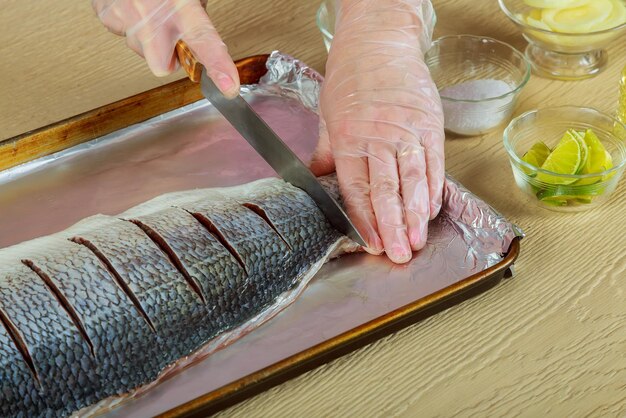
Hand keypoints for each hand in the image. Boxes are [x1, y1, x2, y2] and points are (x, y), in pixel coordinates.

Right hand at [92, 0, 239, 96]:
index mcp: (181, 6)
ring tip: (149, 11)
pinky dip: (129, 24)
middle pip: (162, 67)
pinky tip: (133, 7)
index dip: (218, 66)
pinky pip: (122, 34)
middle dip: (167, 58)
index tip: (228, 86)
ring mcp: (126, 16)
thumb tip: (200, 36)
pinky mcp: (107, 16)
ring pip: (141, 51)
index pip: (205, 41)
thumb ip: (195, 14)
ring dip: (148, 38)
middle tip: (170, 36)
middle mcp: (153, 15)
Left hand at [310, 0, 443, 263]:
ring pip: (413, 180)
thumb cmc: (351, 76)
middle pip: (387, 189)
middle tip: (399, 255)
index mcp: (349, 137)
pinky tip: (431, 211)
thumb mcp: (328, 114)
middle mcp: (379, 136)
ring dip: (415, 215)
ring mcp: (408, 130)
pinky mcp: (430, 123)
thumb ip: (326, 153)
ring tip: (417, 241)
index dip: (364, 218)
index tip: (370, 242)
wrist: (379, 41)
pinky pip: (434, 162)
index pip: (356, 186)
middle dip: (392, 226)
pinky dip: (434, 189)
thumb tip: (313, 182)